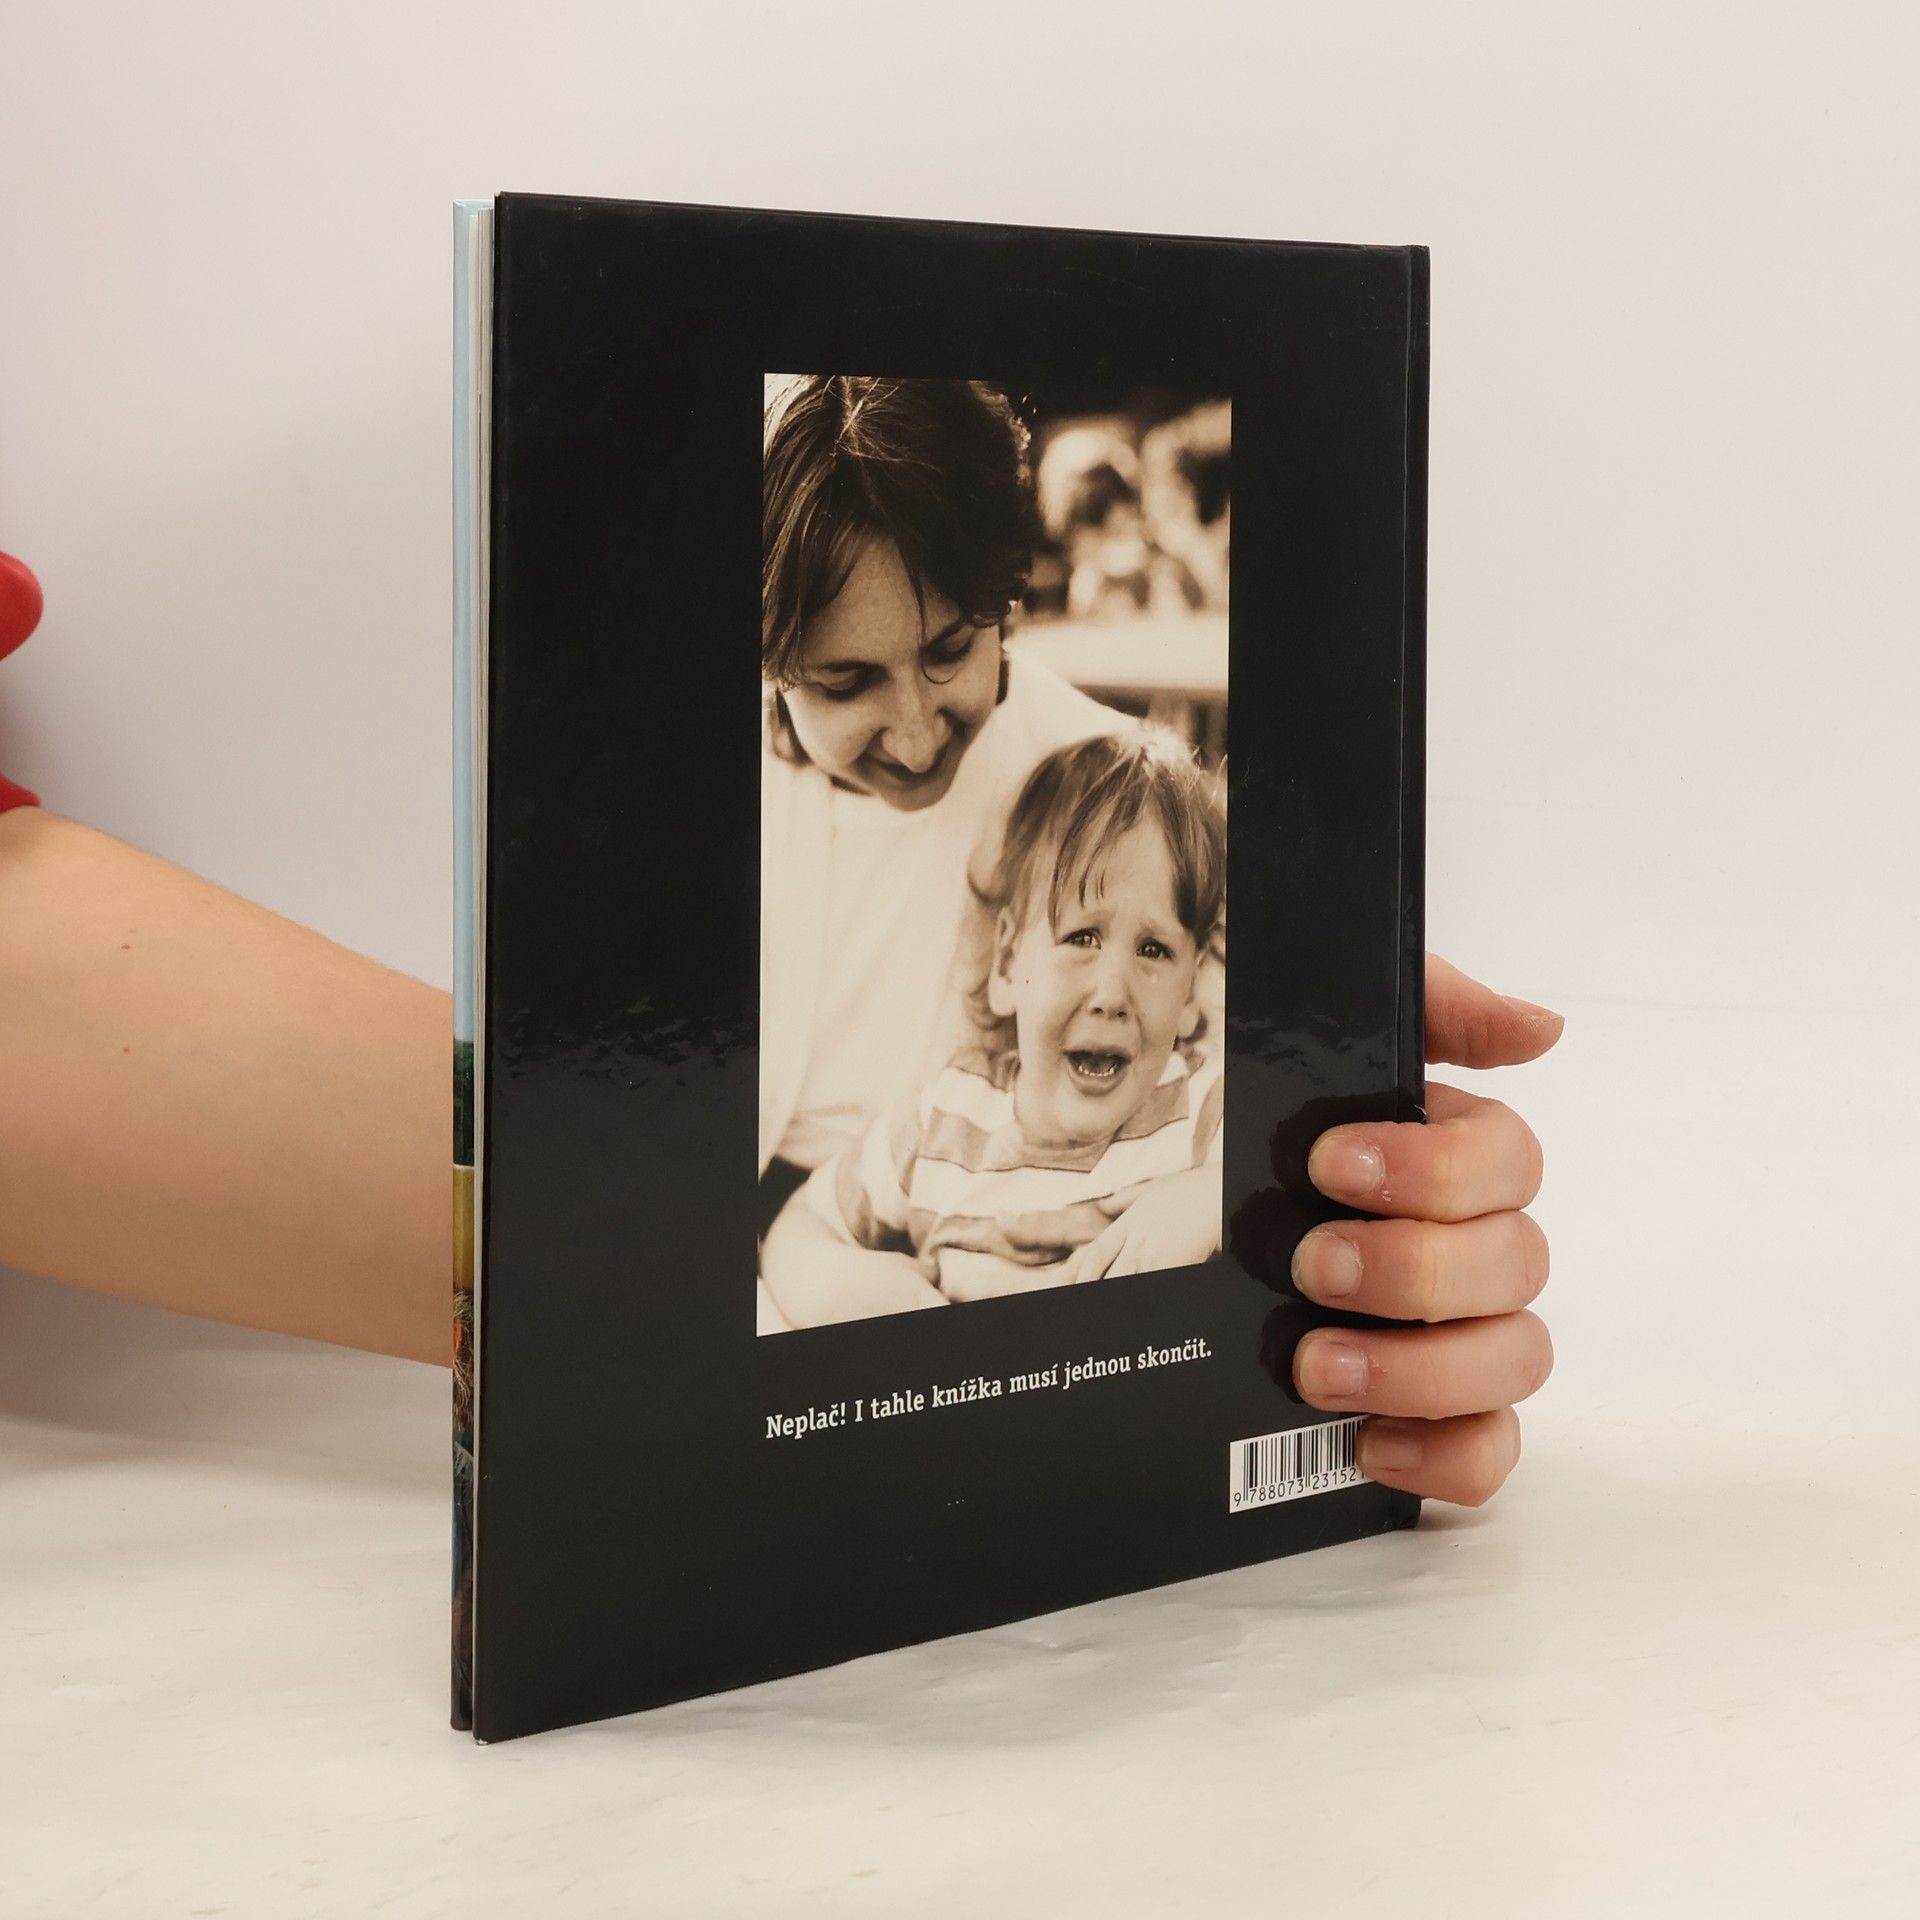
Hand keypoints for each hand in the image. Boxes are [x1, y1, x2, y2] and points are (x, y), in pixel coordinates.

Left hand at [1058, 1166, 1220, 1283]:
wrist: (1214, 1195)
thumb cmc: (1186, 1191)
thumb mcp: (1149, 1190)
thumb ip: (1121, 1200)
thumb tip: (1101, 1204)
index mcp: (1129, 1224)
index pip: (1097, 1253)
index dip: (1084, 1273)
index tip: (1077, 1283)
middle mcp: (1138, 1241)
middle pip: (1110, 1273)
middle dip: (1097, 1286)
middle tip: (1085, 1295)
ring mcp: (1155, 1255)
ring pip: (1128, 1280)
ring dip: (1119, 1288)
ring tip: (1106, 1302)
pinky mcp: (1174, 1264)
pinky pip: (1153, 1282)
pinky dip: (1143, 1289)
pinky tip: (1140, 1294)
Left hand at [1288, 955, 1559, 1506]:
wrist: (1142, 1236)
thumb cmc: (1244, 1126)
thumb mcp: (1306, 1033)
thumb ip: (1429, 1010)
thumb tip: (1540, 1027)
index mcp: (1448, 1158)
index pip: (1510, 1161)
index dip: (1436, 1168)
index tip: (1330, 1165)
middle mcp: (1466, 1247)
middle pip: (1517, 1264)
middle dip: (1412, 1269)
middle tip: (1312, 1266)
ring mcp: (1453, 1336)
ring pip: (1514, 1359)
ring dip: (1422, 1367)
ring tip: (1315, 1365)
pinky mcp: (1425, 1415)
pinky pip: (1487, 1450)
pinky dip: (1447, 1454)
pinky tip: (1369, 1443)